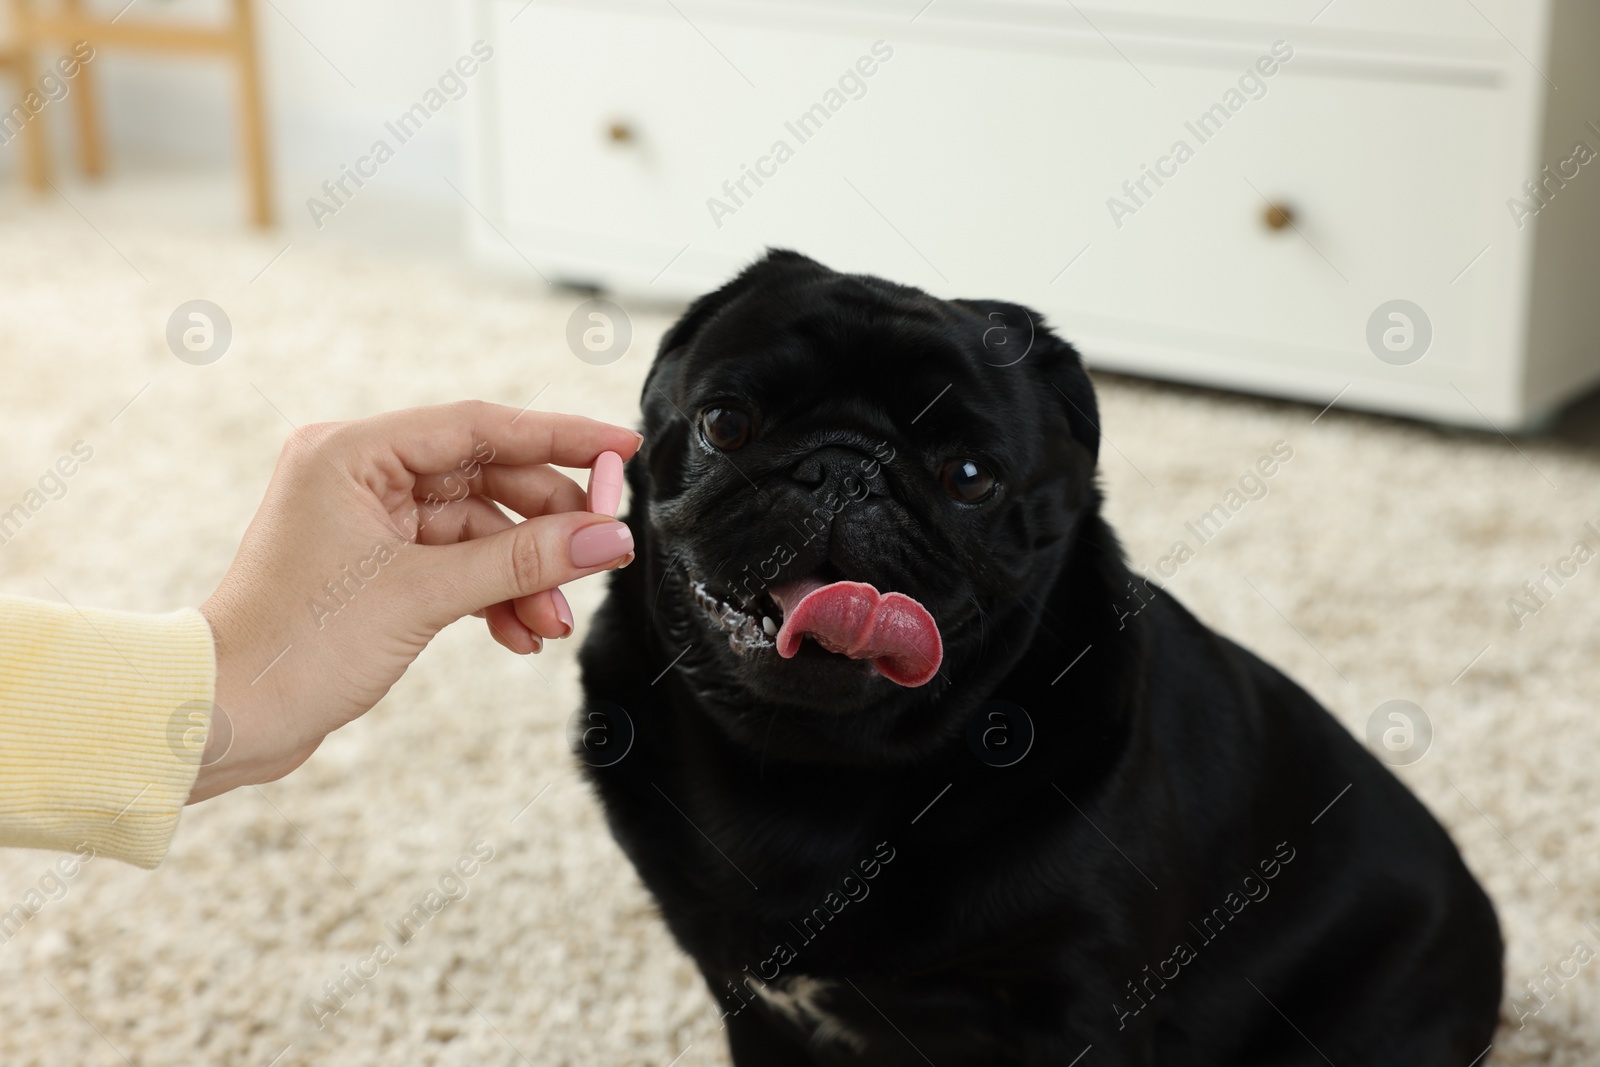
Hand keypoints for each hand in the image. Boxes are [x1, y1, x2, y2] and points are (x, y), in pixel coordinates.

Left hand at [190, 401, 640, 802]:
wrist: (224, 717)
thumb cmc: (296, 646)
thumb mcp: (424, 596)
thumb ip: (523, 561)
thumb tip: (607, 538)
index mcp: (353, 452)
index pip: (481, 426)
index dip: (561, 437)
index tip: (623, 449)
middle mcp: (360, 474)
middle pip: (487, 478)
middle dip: (545, 527)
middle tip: (602, 555)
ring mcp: (368, 521)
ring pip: (478, 530)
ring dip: (523, 574)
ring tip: (553, 622)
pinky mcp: (375, 567)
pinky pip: (457, 565)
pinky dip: (493, 596)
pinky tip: (519, 633)